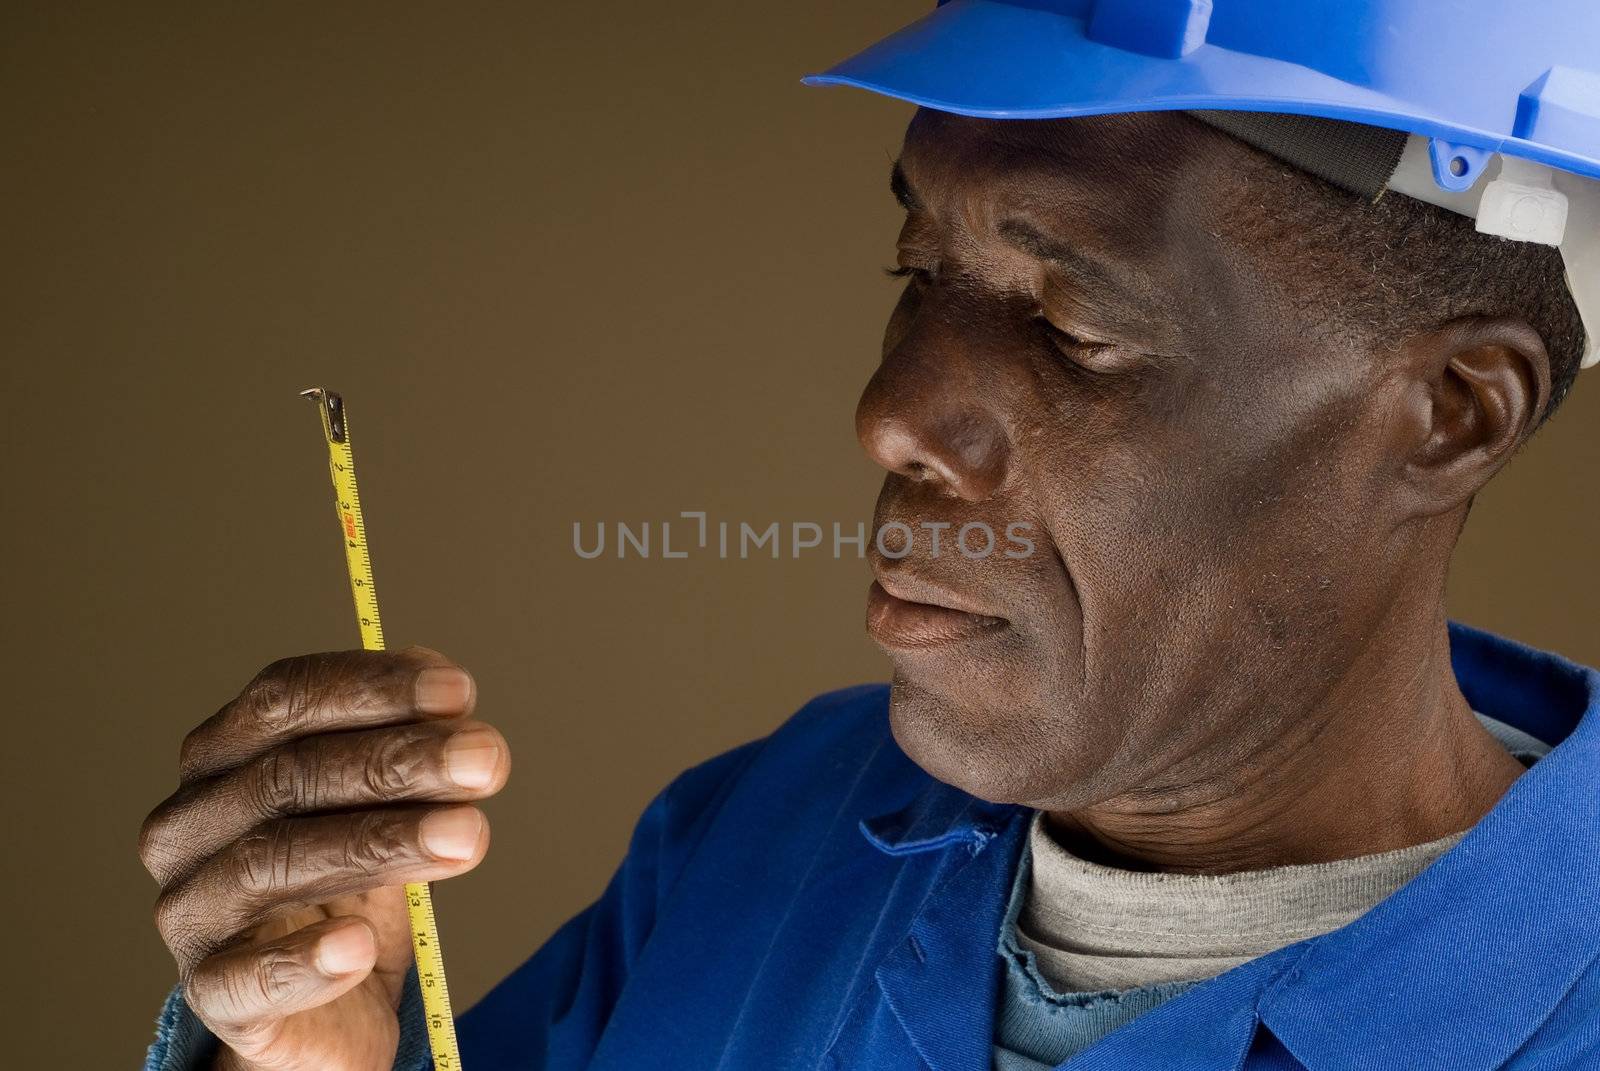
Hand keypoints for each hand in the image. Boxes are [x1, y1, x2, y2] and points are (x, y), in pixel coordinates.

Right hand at [139, 648, 509, 1070]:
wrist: (333, 1008)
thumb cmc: (352, 883)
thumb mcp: (384, 803)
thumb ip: (407, 740)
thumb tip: (447, 691)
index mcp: (222, 758)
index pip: (283, 700)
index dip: (372, 689)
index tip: (459, 692)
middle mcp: (188, 825)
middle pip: (286, 776)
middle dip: (395, 762)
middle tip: (486, 761)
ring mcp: (191, 912)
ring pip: (272, 863)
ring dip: (380, 843)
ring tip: (468, 835)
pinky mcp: (211, 995)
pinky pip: (247, 979)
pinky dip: (305, 960)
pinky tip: (359, 945)